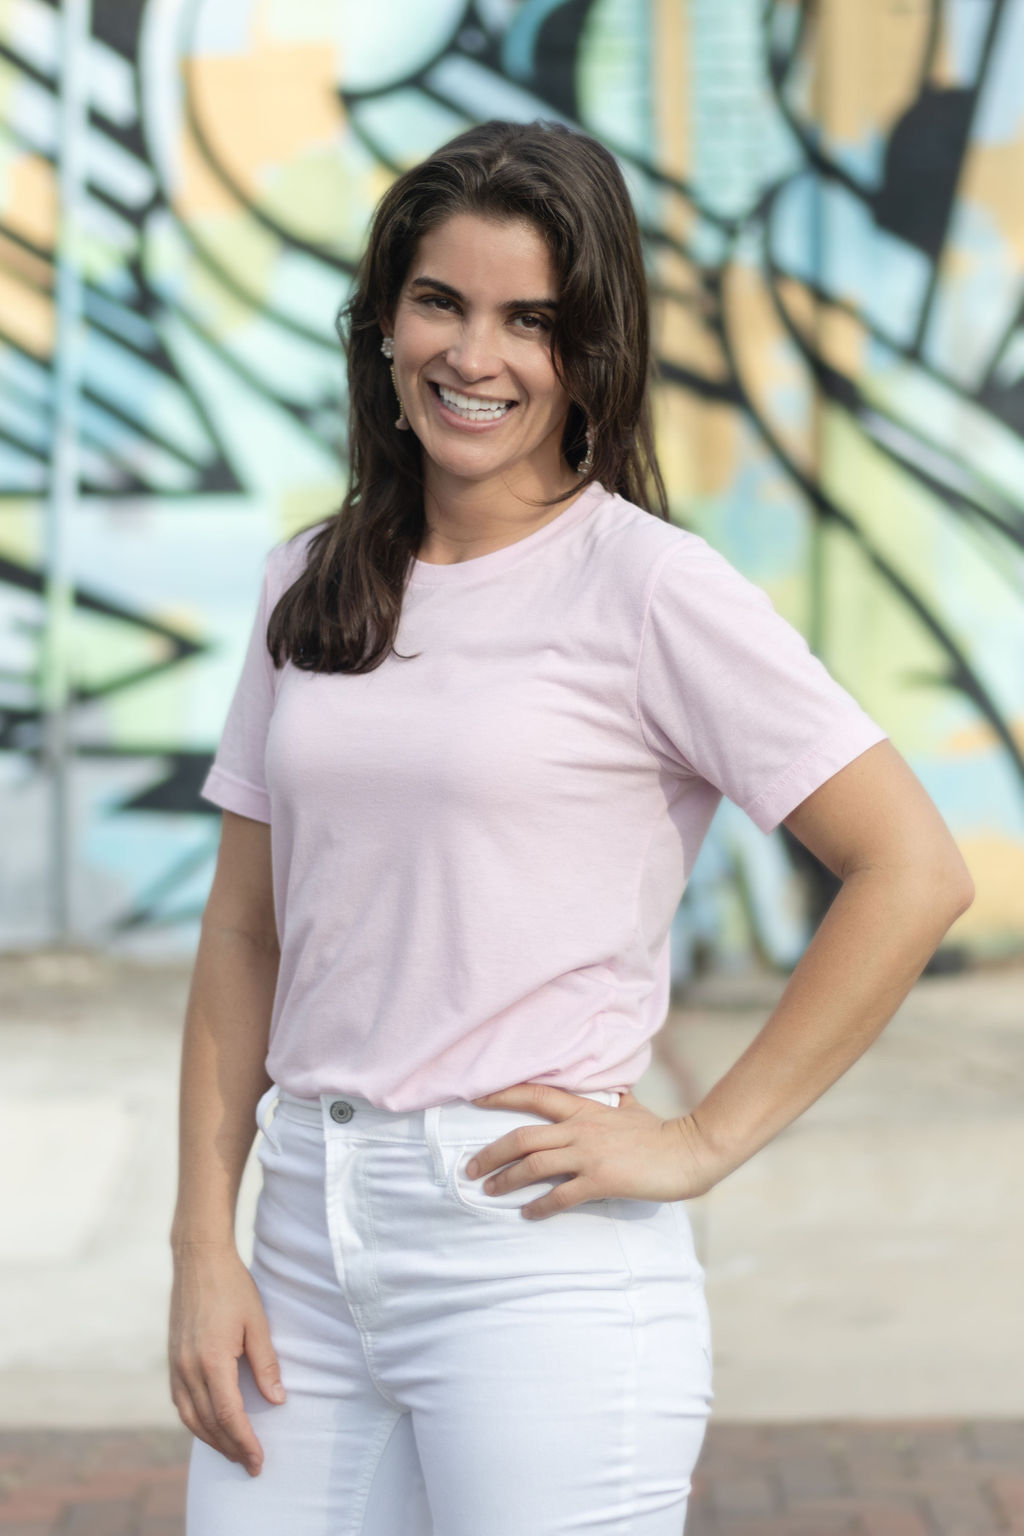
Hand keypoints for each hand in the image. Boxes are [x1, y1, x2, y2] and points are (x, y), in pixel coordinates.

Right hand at [169, 1243, 284, 1475]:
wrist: (198, 1260)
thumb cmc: (232, 1287)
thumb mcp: (257, 1322)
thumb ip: (266, 1363)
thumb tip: (277, 1400)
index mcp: (210, 1360)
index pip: (228, 1415)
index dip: (244, 1441)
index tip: (259, 1460)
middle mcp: (187, 1368)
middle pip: (208, 1423)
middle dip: (231, 1448)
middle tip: (251, 1465)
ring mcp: (175, 1365)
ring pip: (190, 1418)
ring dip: (212, 1440)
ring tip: (234, 1452)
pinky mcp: (172, 1360)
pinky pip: (181, 1403)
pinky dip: (196, 1421)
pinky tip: (210, 1426)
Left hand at [466, 1082, 716, 1219]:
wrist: (688, 1151)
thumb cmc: (661, 1132)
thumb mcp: (633, 1109)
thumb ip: (616, 1101)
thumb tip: (616, 1092)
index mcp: (585, 1109)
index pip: (535, 1095)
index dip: (502, 1095)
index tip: (475, 1098)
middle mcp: (580, 1129)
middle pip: (522, 1137)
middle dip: (491, 1153)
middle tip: (470, 1168)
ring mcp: (589, 1155)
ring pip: (533, 1165)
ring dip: (506, 1180)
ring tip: (490, 1190)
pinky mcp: (601, 1180)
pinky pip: (560, 1196)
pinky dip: (539, 1206)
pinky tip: (527, 1213)